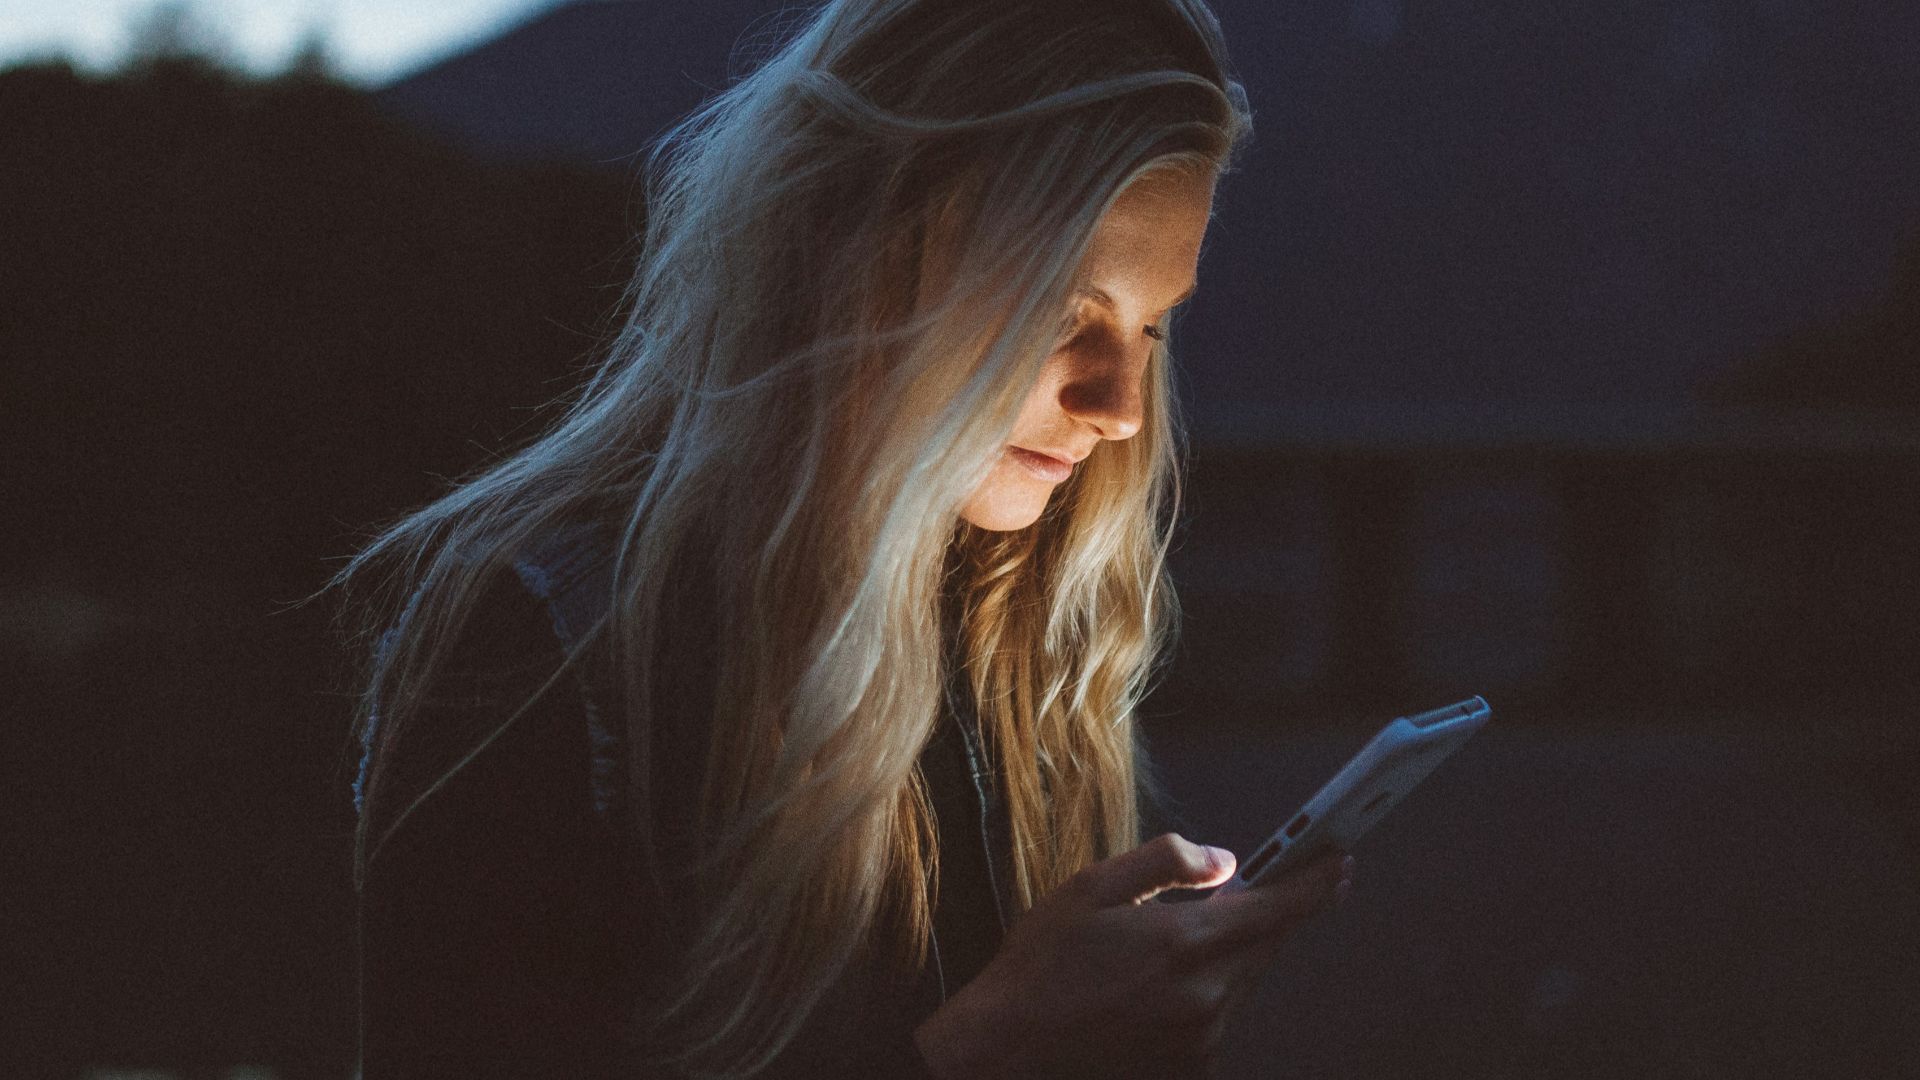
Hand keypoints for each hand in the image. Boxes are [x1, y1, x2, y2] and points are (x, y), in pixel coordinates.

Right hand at [912, 833, 1352, 1078]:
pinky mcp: (1190, 1066)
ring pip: (1242, 980)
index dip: (1316, 881)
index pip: (1279, 908)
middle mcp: (1205, 995)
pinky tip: (1153, 988)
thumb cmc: (1042, 964)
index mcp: (1184, 942)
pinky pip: (1218, 1016)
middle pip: (1266, 944)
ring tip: (1166, 946)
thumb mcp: (1092, 887)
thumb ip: (1167, 863)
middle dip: (1264, 914)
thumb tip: (1226, 861)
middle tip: (1245, 889)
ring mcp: (1201, 1038)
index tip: (1341, 860)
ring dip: (1227, 954)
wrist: (1009, 1049)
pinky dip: (1204, 993)